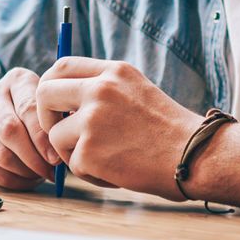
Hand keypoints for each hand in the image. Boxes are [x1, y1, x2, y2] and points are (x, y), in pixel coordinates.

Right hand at [0, 67, 59, 190]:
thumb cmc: (37, 114)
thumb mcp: (49, 106)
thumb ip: (60, 118)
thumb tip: (69, 144)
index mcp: (17, 79)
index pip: (28, 108)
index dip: (44, 137)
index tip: (57, 158)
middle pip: (10, 130)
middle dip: (35, 156)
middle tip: (51, 171)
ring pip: (1, 154)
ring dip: (26, 171)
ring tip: (42, 174)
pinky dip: (14, 180)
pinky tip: (28, 178)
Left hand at [36, 57, 200, 197]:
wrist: (194, 155)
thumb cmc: (170, 130)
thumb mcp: (138, 91)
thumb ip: (105, 89)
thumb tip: (66, 102)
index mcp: (114, 72)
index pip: (62, 66)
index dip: (51, 85)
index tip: (56, 105)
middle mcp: (101, 89)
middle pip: (44, 93)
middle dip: (46, 117)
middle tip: (61, 134)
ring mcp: (93, 119)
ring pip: (55, 135)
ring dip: (73, 152)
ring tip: (106, 159)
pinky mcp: (89, 150)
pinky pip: (72, 164)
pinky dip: (90, 173)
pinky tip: (117, 172)